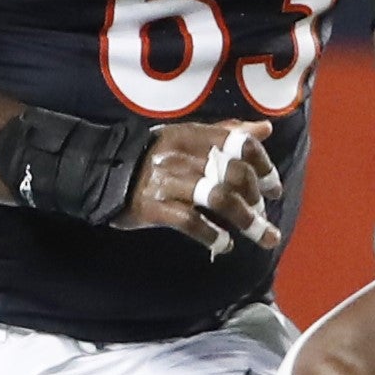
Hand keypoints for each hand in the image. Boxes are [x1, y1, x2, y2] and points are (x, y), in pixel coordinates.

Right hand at [117, 119, 283, 257]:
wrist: (101, 171)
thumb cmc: (154, 158)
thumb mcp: (188, 138)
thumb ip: (226, 134)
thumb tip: (265, 129)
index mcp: (192, 135)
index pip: (238, 144)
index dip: (262, 166)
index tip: (273, 188)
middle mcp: (182, 155)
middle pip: (232, 173)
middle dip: (256, 198)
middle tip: (264, 216)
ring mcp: (167, 181)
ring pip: (218, 199)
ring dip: (247, 221)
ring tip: (263, 238)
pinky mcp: (153, 206)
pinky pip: (190, 222)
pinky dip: (212, 235)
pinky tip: (225, 245)